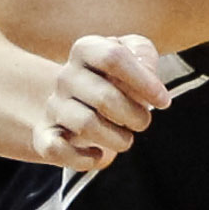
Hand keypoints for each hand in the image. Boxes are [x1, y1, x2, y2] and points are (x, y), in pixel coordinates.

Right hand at [36, 33, 168, 170]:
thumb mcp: (133, 56)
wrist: (77, 103)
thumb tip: (146, 71)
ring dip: (118, 139)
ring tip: (126, 138)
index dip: (144, 82)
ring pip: (86, 125)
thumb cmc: (116, 79)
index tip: (163, 101)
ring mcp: (53, 107)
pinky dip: (84, 159)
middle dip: (135, 116)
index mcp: (86, 50)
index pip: (113, 58)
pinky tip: (99, 155)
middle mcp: (65, 76)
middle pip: (105, 97)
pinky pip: (58, 150)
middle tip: (143, 121)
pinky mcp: (45, 136)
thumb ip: (143, 54)